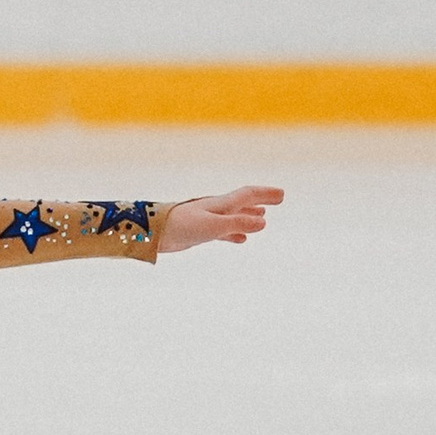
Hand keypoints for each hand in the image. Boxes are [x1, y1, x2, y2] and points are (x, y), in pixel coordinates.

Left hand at [158, 185, 282, 251]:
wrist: (153, 233)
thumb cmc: (181, 226)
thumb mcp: (213, 226)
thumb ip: (237, 224)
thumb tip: (263, 222)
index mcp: (221, 204)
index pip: (248, 195)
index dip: (266, 194)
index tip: (282, 195)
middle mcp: (216, 209)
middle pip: (244, 202)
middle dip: (261, 200)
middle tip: (278, 199)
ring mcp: (208, 220)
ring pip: (234, 216)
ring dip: (249, 216)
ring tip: (262, 218)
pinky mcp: (199, 232)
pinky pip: (223, 231)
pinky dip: (235, 233)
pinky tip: (241, 240)